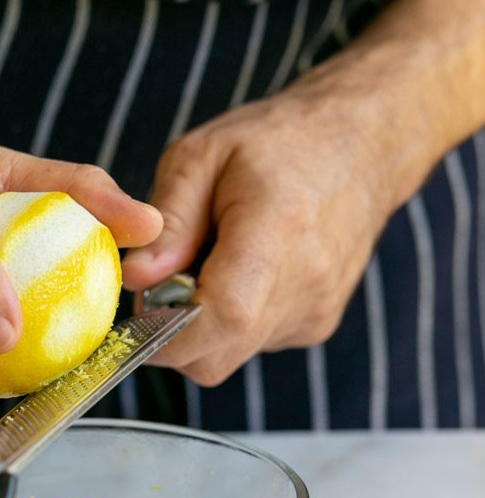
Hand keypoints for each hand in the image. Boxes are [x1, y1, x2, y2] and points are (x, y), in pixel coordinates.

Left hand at [121, 75, 402, 385]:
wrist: (362, 146)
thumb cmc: (277, 141)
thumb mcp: (202, 156)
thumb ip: (169, 221)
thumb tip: (135, 279)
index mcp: (278, 231)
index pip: (222, 317)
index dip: (164, 330)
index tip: (135, 309)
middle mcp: (305, 284)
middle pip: (214, 355)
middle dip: (169, 333)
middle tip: (166, 277)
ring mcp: (315, 312)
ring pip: (227, 355)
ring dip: (199, 325)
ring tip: (212, 262)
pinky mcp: (316, 326)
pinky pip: (250, 344)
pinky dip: (229, 321)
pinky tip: (242, 272)